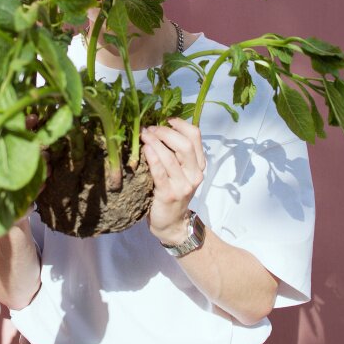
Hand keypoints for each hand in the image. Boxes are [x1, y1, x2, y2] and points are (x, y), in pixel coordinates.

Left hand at [140, 117, 206, 244]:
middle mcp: (195, 174)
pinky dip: (153, 158)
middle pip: (184, 144)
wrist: (172, 224)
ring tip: (143, 135)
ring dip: (155, 142)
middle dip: (165, 132)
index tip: (165, 119)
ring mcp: (183, 185)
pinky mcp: (168, 194)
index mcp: (199, 165)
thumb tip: (159, 127)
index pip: (195, 136)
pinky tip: (145, 149)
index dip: (180, 124)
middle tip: (150, 128)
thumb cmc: (173, 193)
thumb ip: (176, 153)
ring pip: (170, 157)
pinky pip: (160, 172)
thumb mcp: (181, 172)